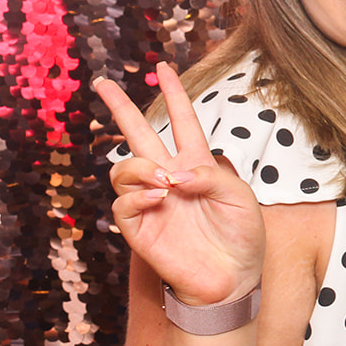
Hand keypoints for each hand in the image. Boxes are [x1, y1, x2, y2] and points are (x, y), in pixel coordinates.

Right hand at [96, 63, 265, 306]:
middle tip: (103, 83)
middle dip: (121, 108)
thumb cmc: (242, 235)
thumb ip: (213, 177)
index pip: (182, 122)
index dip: (174, 95)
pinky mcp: (139, 228)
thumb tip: (176, 174)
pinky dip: (137, 197)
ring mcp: (152, 202)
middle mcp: (170, 177)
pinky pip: (123, 204)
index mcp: (197, 164)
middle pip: (138, 135)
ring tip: (165, 182)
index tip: (164, 68)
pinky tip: (159, 199)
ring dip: (140, 168)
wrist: (233, 277)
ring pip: (124, 169)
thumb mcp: (241, 197)